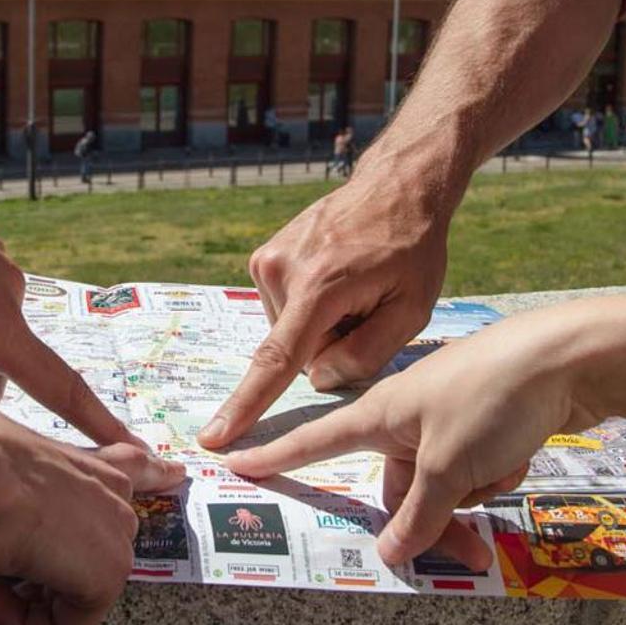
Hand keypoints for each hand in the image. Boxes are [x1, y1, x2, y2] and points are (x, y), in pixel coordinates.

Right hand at [0, 433, 185, 624]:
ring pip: (70, 594)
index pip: (128, 466)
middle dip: (32, 585)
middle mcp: (108, 491)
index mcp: (81, 459)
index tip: (173, 475)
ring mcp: (114, 532)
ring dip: (12, 608)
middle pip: (91, 553)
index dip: (150, 474)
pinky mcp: (108, 573)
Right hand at [198, 170, 448, 448]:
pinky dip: (310, 307)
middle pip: (296, 350)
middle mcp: (280, 271)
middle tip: (369, 306)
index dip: (246, 405)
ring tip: (354, 287)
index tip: (213, 436)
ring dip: (321, 325)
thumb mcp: (411, 310)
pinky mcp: (264, 257)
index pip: (275, 361)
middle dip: (330, 346)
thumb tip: (317, 379)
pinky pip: (285, 308)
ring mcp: (267, 260)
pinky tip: (337, 278)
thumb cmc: (412, 249)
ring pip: (290, 331)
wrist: (396, 187)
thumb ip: (364, 354)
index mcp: (318, 287)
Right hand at [225, 309, 597, 567]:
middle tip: (473, 556)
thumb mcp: (449, 466)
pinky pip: (476, 469)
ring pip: (445, 485)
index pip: (316, 442)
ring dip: (476, 493)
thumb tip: (388, 553)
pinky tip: (523, 453)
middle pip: (400, 489)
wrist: (570, 356)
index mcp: (381, 413)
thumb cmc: (494, 397)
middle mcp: (407, 415)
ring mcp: (447, 418)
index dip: (277, 457)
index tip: (235, 460)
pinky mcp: (485, 421)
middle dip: (435, 523)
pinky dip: (498, 472)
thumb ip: (417, 514)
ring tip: (508, 467)